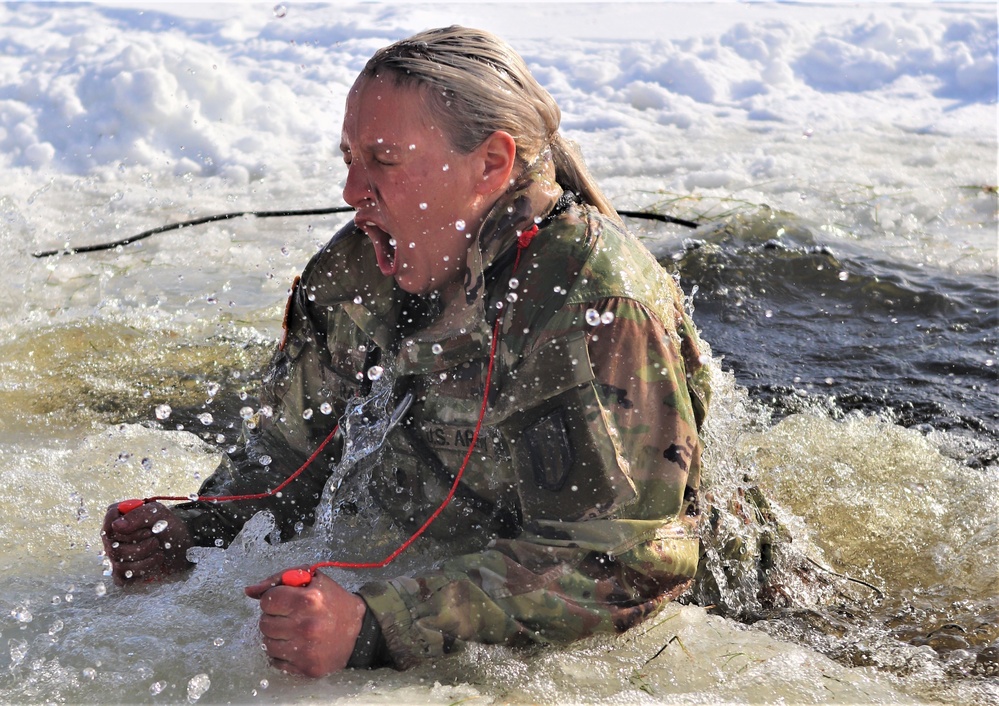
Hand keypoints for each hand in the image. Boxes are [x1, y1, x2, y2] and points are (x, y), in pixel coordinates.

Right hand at [101, 501, 193, 584]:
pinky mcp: (123, 572)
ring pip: (119, 565)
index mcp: (117, 518)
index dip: (128, 531)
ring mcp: (115, 556)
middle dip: (141, 546)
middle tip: (155, 540)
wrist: (182, 543)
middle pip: (114, 549)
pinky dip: (142, 571)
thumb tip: (116, 526)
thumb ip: (137, 515)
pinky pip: (123, 579)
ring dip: (144, 558)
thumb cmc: (167, 525)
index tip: (147, 530)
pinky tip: (153, 561)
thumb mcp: (157, 513)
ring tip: (158, 550)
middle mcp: (111, 538)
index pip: (109, 525)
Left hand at [245, 569, 365, 676]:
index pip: (267, 601)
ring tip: (292, 630)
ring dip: (276, 636)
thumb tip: (249, 591)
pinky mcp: (306, 668)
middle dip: (274, 617)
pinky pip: (275, 661)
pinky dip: (281, 653)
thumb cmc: (333, 601)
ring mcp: (306, 650)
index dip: (274, 599)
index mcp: (308, 600)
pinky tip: (296, 645)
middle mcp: (306, 626)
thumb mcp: (312, 579)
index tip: (285, 601)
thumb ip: (279, 580)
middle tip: (289, 616)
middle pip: (264, 623)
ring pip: (266, 644)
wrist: (360, 630)